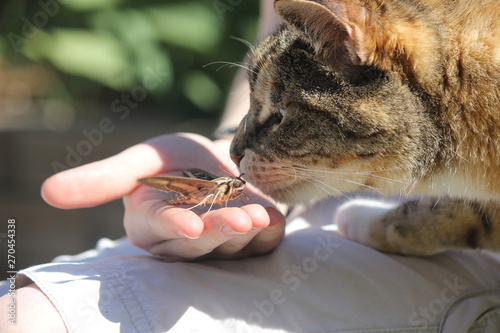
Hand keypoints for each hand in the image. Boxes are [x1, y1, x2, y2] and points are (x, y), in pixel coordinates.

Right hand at [42, 133, 285, 260]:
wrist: (216, 162)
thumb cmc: (173, 160)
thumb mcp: (141, 160)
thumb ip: (104, 177)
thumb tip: (46, 192)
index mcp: (151, 222)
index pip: (159, 229)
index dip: (173, 227)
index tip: (188, 226)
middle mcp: (183, 241)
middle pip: (198, 245)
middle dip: (217, 231)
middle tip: (238, 219)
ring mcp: (218, 245)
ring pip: (230, 247)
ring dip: (246, 233)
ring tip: (259, 215)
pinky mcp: (248, 243)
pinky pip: (259, 245)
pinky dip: (267, 234)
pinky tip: (273, 220)